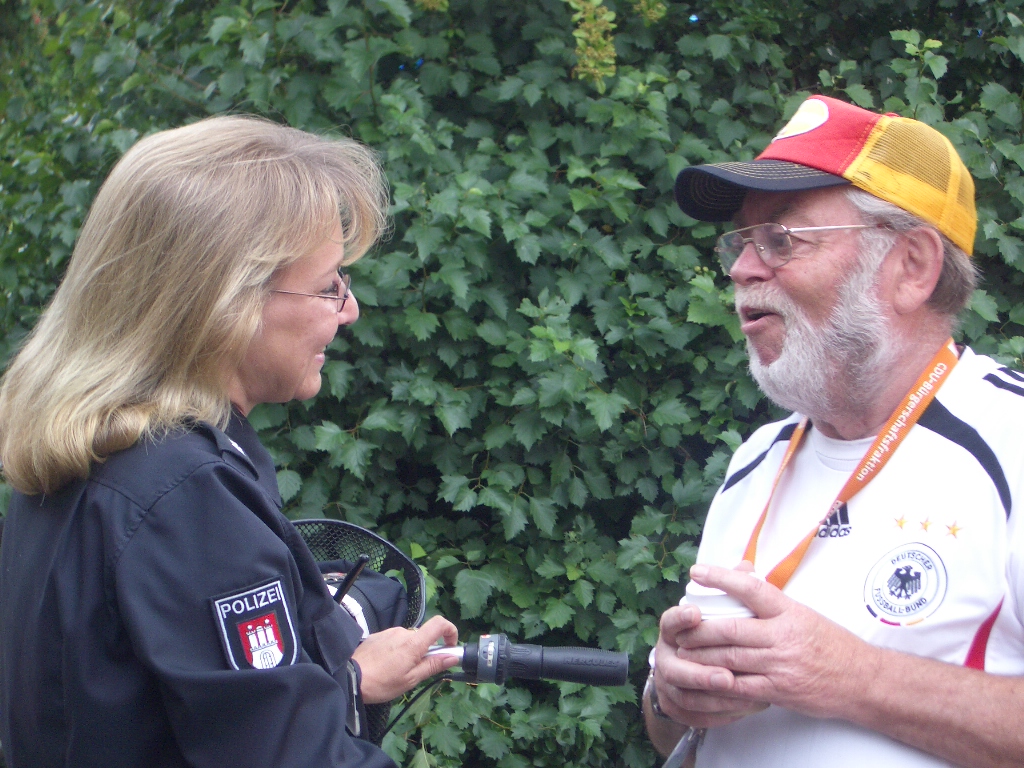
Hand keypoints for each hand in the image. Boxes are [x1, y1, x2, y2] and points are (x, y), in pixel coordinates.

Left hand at [352, 614, 458, 703]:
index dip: (450, 631)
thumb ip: (433, 665)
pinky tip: (386, 665)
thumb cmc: (382, 683)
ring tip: (397, 672)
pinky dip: (397, 650)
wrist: (349, 678)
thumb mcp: (411, 680)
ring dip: (410, 652)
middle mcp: (403, 632)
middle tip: (417, 671)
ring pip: (409, 639)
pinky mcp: (378, 635)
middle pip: (423, 636)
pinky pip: (395, 640)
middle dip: (426, 651)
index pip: (439, 624)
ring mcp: (389, 632)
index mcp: (413, 643)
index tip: (449, 647)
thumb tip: (453, 656)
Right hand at [653, 574, 768, 728]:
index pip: (669, 622)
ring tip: (741, 697)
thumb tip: (746, 565)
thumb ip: (730, 591)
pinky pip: (695, 715)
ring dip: (712, 699)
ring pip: (686, 696)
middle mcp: (666, 656)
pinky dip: (719, 714)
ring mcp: (669, 684)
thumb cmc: (710, 637)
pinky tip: (744, 709)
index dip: (680, 618)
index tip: (696, 613)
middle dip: (701, 673)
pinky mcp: (677, 708)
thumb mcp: (716, 614)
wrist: (689, 675)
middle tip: (726, 677)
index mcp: (673, 631)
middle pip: (675, 667)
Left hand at [671, 563, 876, 718]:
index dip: (721, 578)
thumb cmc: (832, 644)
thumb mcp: (804, 613)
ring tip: (682, 651)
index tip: (697, 572)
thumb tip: (742, 574)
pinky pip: (741, 686)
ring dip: (701, 655)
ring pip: (730, 658)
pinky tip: (703, 678)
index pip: (751, 588)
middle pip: (730, 629)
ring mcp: (779, 665)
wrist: (861, 681)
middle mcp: (782, 636)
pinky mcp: (778, 691)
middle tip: (679, 626)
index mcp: (789, 612)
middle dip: (699, 629)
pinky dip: (718, 682)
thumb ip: (772, 600)